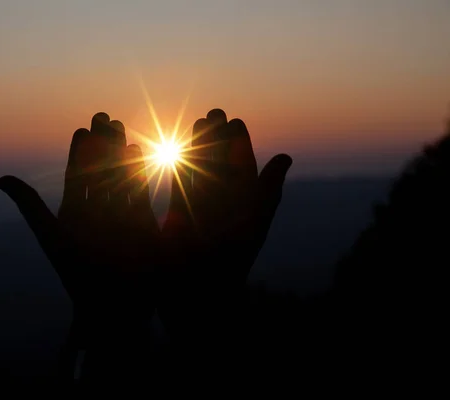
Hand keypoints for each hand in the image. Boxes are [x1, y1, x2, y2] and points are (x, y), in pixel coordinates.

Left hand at [0, 112, 158, 349]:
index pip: (75, 176)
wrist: (113, 307)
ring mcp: (119, 218)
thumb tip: (1, 179)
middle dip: (102, 145)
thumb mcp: (53, 237)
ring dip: (120, 153)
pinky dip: (138, 173)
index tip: (82, 129)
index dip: (78, 152)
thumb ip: (30, 206)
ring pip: (119, 178)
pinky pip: (139, 195)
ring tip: (121, 127)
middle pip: (98, 172)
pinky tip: (137, 152)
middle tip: (104, 117)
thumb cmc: (80, 275)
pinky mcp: (142, 226)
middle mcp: (96, 213)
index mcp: (74, 214)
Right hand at [159, 108, 291, 345]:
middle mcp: (221, 210)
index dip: (238, 145)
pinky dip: (173, 174)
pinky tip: (165, 156)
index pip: (242, 169)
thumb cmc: (226, 270)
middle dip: (216, 141)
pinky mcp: (174, 227)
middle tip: (212, 114)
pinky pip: (176, 194)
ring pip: (198, 177)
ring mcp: (197, 217)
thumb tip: (285, 157)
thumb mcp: (248, 229)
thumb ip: (265, 193)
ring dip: (196, 152)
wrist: (197, 307)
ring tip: (195, 126)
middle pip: (219, 168)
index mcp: (241, 210)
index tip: (233, 120)